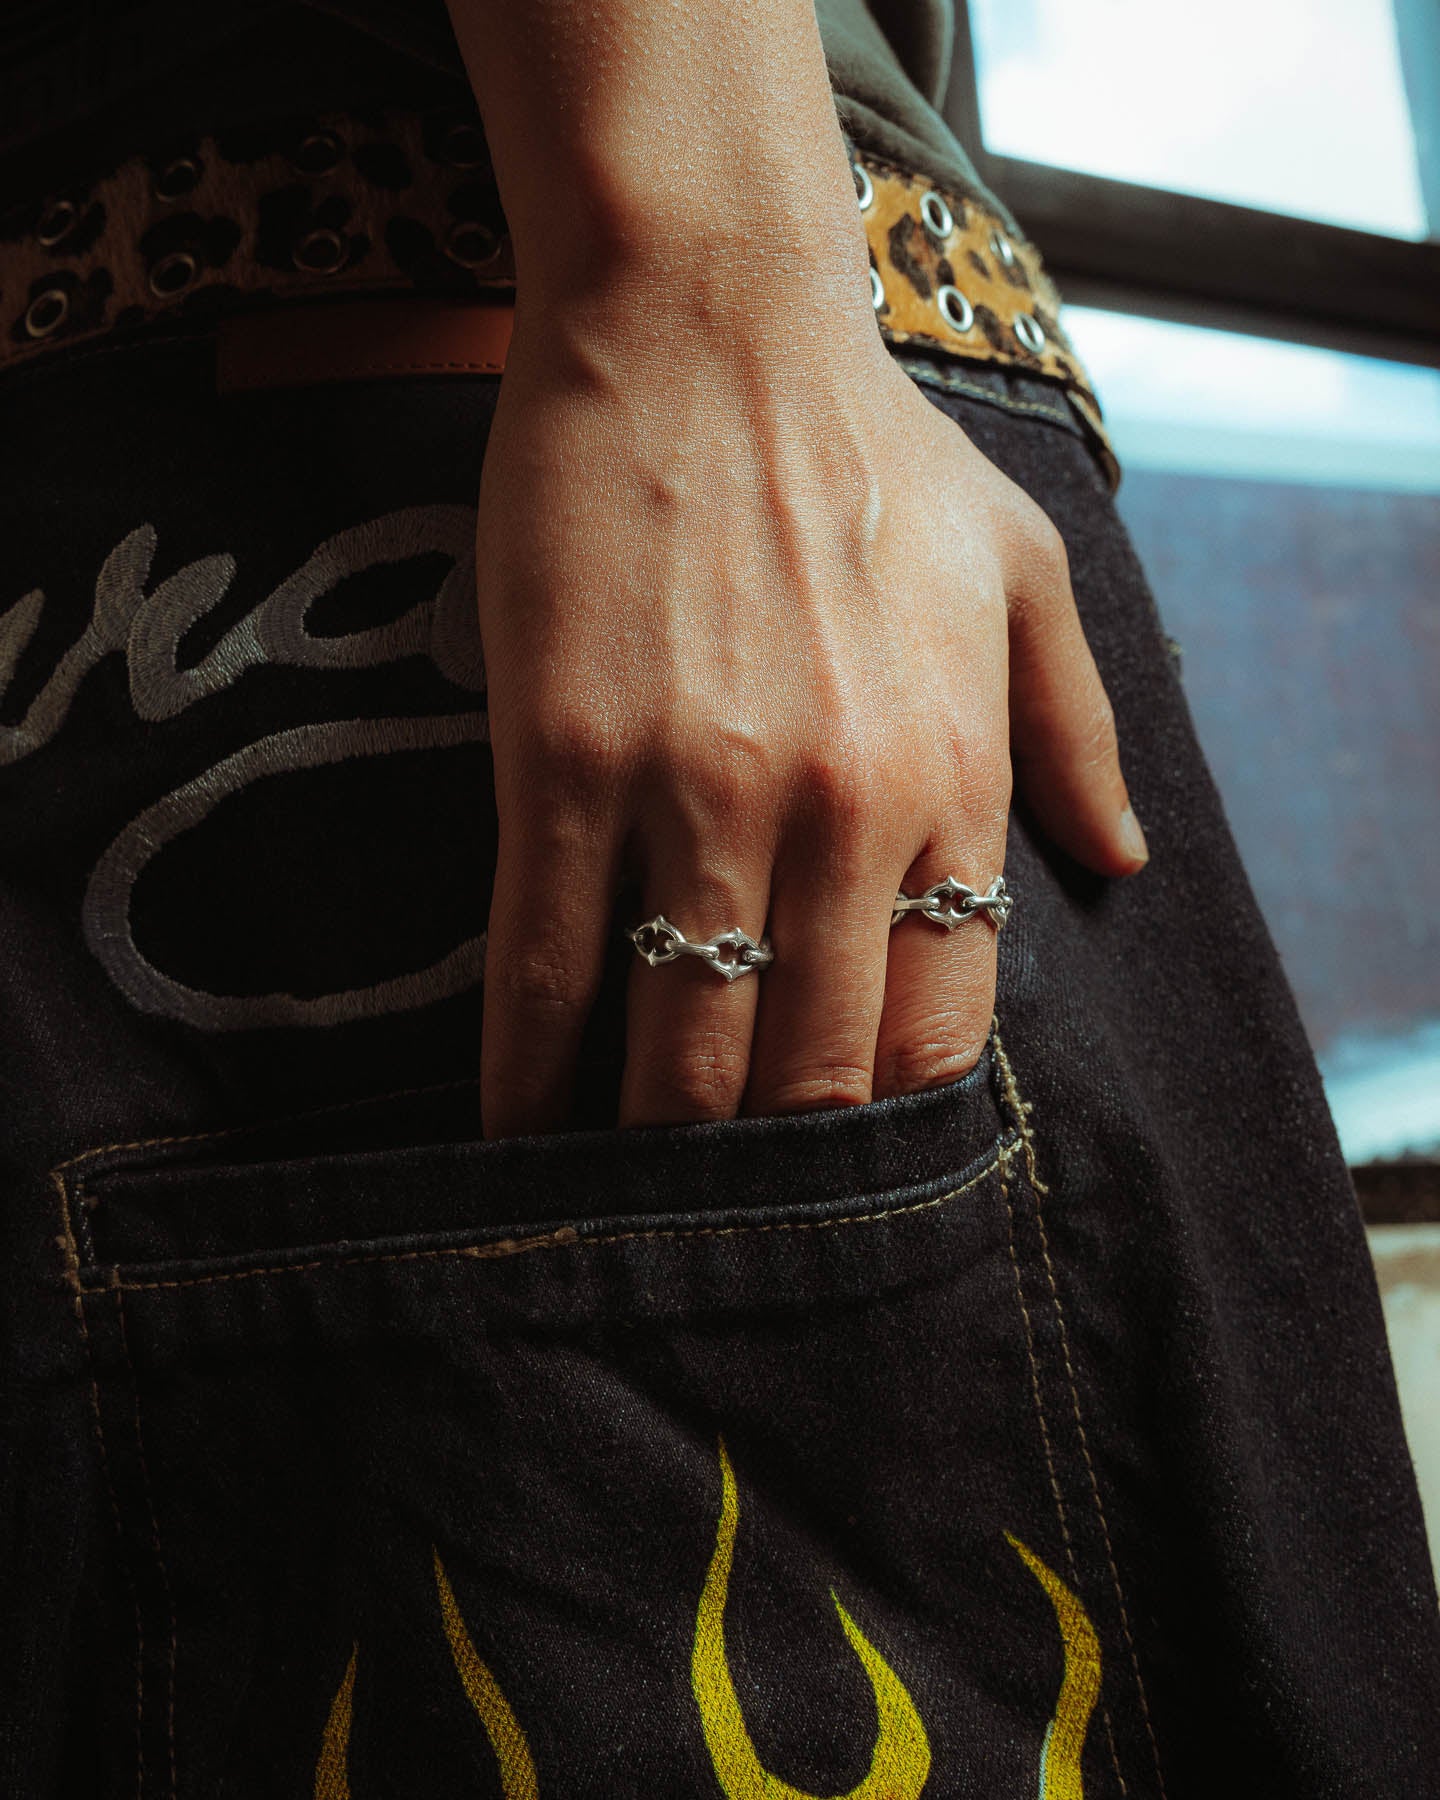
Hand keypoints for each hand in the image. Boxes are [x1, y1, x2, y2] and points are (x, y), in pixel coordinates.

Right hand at [475, 288, 1145, 1137]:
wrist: (704, 319)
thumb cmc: (865, 445)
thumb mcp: (1023, 568)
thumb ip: (1082, 732)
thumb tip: (1121, 864)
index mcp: (953, 779)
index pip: (938, 1030)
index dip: (885, 1123)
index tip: (838, 1161)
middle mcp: (838, 810)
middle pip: (808, 1067)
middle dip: (767, 1164)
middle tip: (726, 1210)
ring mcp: (694, 791)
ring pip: (676, 1041)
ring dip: (649, 1147)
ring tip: (623, 1196)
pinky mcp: (566, 760)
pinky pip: (543, 961)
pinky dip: (525, 1070)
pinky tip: (511, 1130)